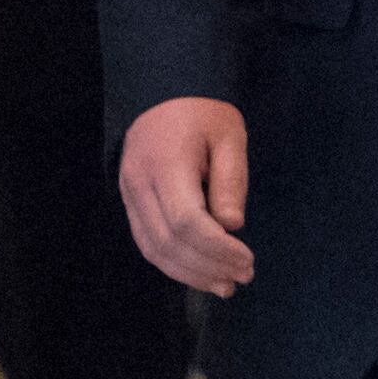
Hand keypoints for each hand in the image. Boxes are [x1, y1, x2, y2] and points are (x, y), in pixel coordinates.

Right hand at [118, 97, 255, 297]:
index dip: (218, 249)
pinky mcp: (130, 202)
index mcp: (166, 164)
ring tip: (225, 285)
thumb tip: (232, 226)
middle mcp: (139, 183)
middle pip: (169, 241)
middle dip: (209, 266)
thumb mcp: (229, 137)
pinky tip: (200, 273)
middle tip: (244, 276)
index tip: (248, 259)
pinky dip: (174, 264)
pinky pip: (147, 243)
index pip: (187, 222)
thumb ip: (231, 181)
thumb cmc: (203, 114)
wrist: (162, 93)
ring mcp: (129, 194)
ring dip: (190, 274)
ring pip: (153, 249)